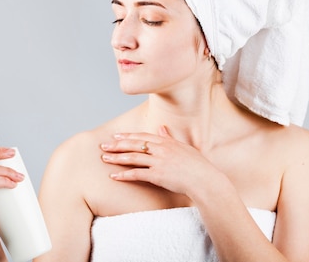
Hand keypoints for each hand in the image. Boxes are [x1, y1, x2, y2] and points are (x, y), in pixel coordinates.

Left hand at [99, 126, 218, 196]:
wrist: (204, 180)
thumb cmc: (197, 166)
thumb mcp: (183, 147)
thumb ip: (170, 138)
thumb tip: (162, 128)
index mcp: (166, 142)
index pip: (143, 136)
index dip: (128, 136)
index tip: (116, 136)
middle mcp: (161, 149)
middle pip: (134, 144)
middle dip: (117, 145)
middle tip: (103, 145)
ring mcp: (158, 162)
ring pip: (133, 157)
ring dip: (117, 158)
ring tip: (104, 158)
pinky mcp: (157, 175)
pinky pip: (137, 174)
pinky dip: (124, 175)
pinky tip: (114, 176)